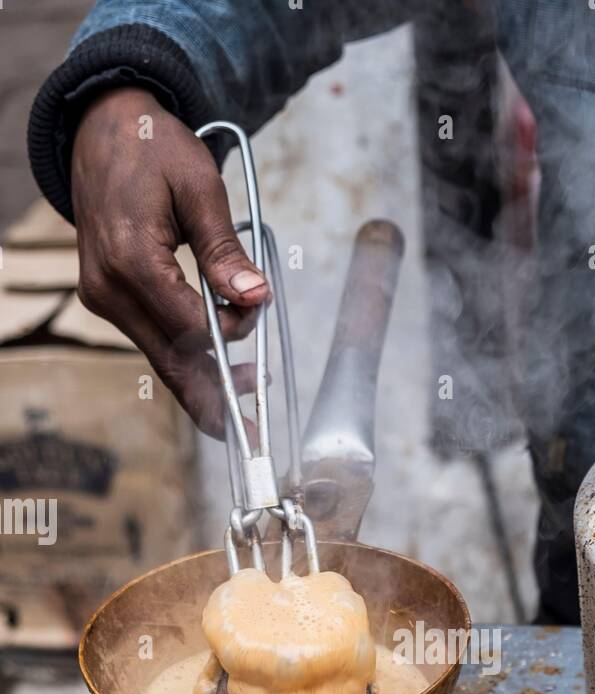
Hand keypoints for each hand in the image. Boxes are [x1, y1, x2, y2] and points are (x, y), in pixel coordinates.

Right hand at [71, 88, 268, 435]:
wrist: (102, 128)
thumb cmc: (154, 149)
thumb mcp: (200, 187)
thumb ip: (225, 249)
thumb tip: (255, 297)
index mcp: (131, 261)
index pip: (190, 326)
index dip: (232, 330)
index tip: (261, 307)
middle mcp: (110, 289)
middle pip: (171, 361)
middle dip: (215, 397)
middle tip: (253, 433)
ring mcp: (104, 298)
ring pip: (162, 357)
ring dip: (205, 378)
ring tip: (250, 394)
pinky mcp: (109, 299)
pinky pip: (153, 340)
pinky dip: (187, 356)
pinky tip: (220, 368)